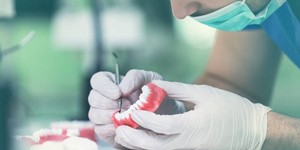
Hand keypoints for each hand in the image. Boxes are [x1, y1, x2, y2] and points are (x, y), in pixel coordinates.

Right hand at [88, 70, 184, 145]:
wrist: (164, 116)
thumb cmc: (155, 95)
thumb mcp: (149, 79)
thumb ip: (135, 77)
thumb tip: (121, 88)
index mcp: (112, 83)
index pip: (97, 80)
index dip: (104, 86)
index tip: (118, 93)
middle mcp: (103, 98)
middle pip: (93, 98)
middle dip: (110, 103)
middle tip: (128, 106)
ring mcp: (102, 115)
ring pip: (95, 114)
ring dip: (112, 116)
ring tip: (129, 116)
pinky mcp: (106, 131)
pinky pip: (101, 130)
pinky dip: (113, 128)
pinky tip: (126, 126)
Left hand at [115, 80, 270, 149]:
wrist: (252, 130)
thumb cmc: (230, 109)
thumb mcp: (204, 93)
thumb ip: (177, 90)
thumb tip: (154, 86)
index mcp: (194, 126)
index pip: (163, 126)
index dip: (145, 119)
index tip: (132, 111)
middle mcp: (190, 143)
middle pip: (156, 147)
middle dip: (134, 140)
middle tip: (119, 130)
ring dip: (139, 146)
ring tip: (123, 136)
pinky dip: (151, 147)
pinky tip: (140, 140)